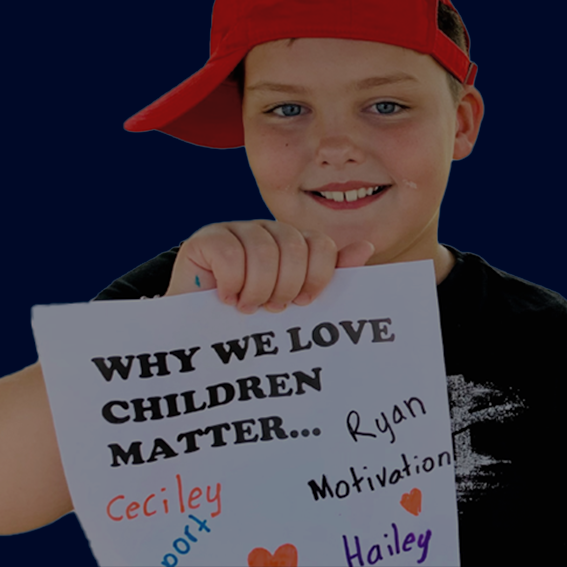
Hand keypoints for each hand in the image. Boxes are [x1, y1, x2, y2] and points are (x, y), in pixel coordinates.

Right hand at [164, 220, 374, 312]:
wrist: (199, 335)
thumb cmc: (253, 322)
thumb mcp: (295, 303)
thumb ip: (329, 276)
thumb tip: (367, 247)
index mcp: (293, 243)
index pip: (321, 244)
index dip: (317, 276)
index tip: (302, 303)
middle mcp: (267, 231)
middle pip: (294, 245)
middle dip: (286, 286)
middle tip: (271, 309)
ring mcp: (235, 230)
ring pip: (263, 250)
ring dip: (258, 289)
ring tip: (247, 308)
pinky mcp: (205, 240)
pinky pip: (230, 253)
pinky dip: (232, 283)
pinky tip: (225, 298)